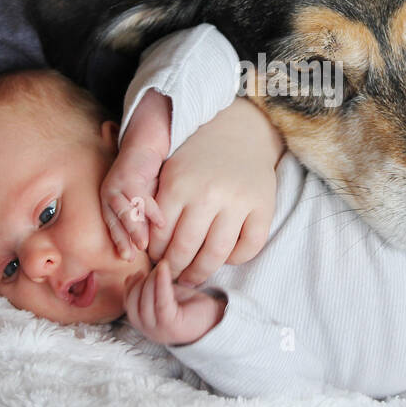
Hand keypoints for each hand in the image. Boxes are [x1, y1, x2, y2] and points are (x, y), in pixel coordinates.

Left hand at [100, 90, 168, 259]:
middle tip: (133, 257)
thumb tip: (157, 242)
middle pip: (113, 219)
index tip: (127, 258)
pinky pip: (138, 194)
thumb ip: (147, 216)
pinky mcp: (128, 172)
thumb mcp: (147, 196)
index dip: (119, 241)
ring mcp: (116, 181)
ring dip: (133, 227)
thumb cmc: (149, 170)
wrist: (148, 136)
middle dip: (123, 239)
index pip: (111, 225)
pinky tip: (160, 221)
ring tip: (145, 243)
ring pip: (123, 209)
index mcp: (110, 199)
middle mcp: (109, 192)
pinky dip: (149, 208)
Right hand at [124, 259, 225, 345]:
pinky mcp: (171, 325)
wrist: (215, 319)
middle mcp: (148, 330)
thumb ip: (147, 289)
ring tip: (162, 266)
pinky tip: (164, 268)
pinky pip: (161, 301)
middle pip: (135, 301)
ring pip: (146, 300)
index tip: (140, 272)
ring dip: (152, 279)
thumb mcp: (163, 296)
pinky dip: (161, 282)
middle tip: (156, 268)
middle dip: (143, 280)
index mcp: (144, 324)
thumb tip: (131, 277)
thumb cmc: (190, 306)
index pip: (129, 302)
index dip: (131, 285)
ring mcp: (158, 330)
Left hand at [148, 97, 279, 285]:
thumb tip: (143, 247)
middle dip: (175, 270)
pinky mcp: (263, 207)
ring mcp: (238, 201)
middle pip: (186, 250)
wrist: (240, 130)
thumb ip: (156, 204)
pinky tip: (224, 257)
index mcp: (179, 184)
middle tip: (172, 276)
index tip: (156, 261)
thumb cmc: (198, 157)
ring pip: (216, 254)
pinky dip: (235, 259)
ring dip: (201, 272)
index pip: (160, 237)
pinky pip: (248, 247)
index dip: (156, 256)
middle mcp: (208, 194)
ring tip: (193, 276)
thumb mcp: (170, 171)